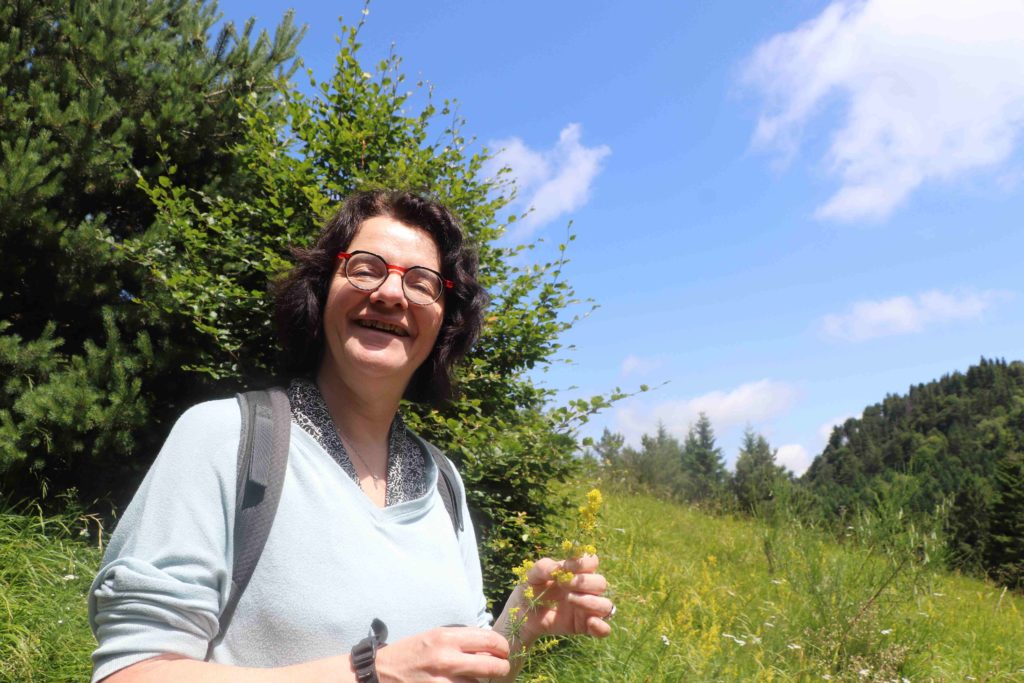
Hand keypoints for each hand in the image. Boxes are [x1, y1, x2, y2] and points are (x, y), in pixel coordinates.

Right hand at [373, 626, 509, 682]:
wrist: (379, 674)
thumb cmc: (411, 653)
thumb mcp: (434, 636)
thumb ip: (461, 640)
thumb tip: (490, 646)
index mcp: (446, 637)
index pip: (491, 640)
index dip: (503, 647)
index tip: (503, 651)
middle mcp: (446, 659)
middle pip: (493, 666)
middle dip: (502, 667)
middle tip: (501, 667)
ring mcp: (442, 682)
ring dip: (480, 682)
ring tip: (471, 677)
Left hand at [517, 554, 612, 643]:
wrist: (522, 615)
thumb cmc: (529, 590)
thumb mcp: (531, 575)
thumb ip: (544, 567)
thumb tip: (558, 569)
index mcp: (576, 572)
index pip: (592, 562)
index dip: (583, 563)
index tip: (566, 568)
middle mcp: (585, 589)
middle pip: (601, 583)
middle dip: (584, 583)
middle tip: (563, 585)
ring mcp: (586, 608)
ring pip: (606, 605)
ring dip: (591, 602)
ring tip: (569, 600)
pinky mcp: (584, 626)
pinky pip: (604, 629)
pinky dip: (601, 627)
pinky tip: (590, 623)